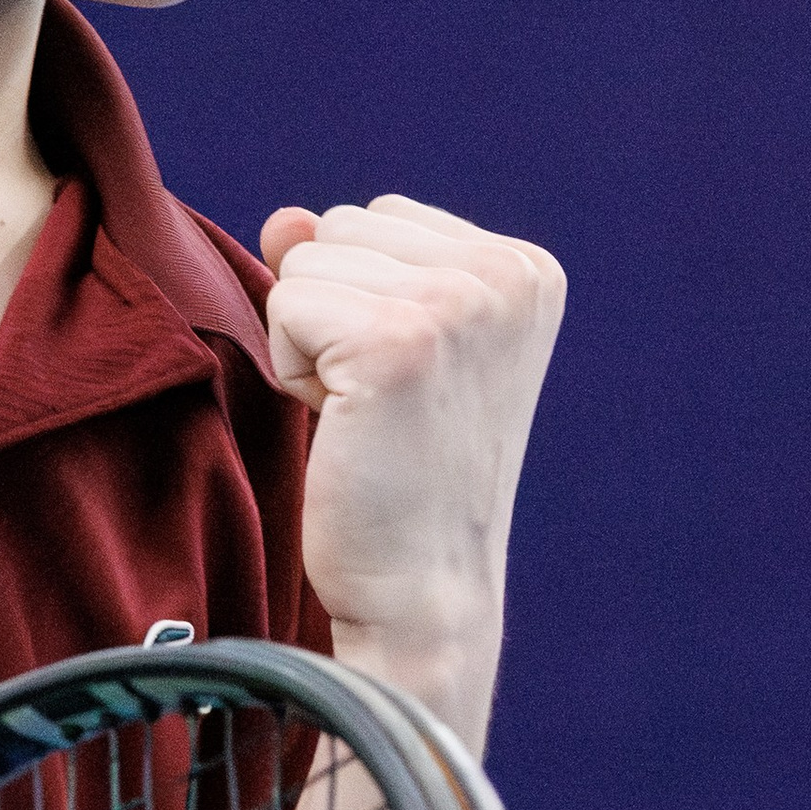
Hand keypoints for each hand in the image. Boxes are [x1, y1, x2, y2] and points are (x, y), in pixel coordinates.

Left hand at [260, 192, 563, 749]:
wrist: (423, 591)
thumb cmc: (402, 473)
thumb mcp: (389, 344)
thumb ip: (346, 266)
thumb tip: (285, 219)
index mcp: (526, 268)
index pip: (377, 218)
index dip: (364, 301)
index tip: (408, 382)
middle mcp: (507, 275)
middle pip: (337, 228)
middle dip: (333, 314)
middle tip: (383, 406)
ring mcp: (458, 304)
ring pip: (304, 263)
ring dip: (310, 344)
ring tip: (367, 417)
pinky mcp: (398, 341)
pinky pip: (285, 305)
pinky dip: (292, 370)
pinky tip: (346, 427)